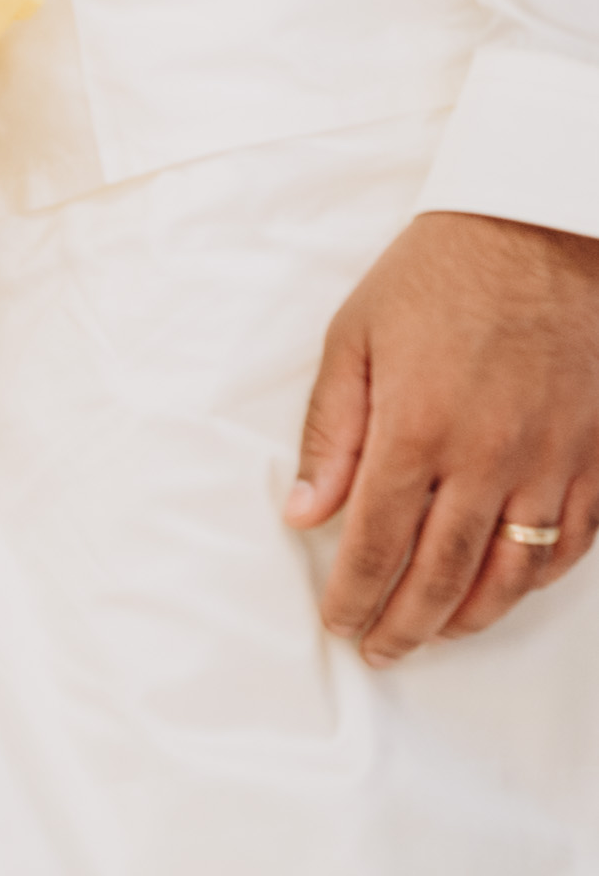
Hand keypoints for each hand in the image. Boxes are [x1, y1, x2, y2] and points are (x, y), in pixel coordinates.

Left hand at [285, 205, 598, 656]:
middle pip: (441, 575)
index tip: (341, 623)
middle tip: (382, 649)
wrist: (541, 227)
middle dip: (405, 625)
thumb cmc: (441, 273)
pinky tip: (509, 586)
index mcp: (417, 430)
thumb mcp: (356, 337)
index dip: (355, 597)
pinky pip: (573, 542)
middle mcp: (487, 459)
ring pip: (512, 574)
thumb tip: (305, 514)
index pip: (376, 544)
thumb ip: (330, 434)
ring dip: (470, 615)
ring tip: (438, 631)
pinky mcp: (596, 455)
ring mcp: (551, 461)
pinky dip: (539, 577)